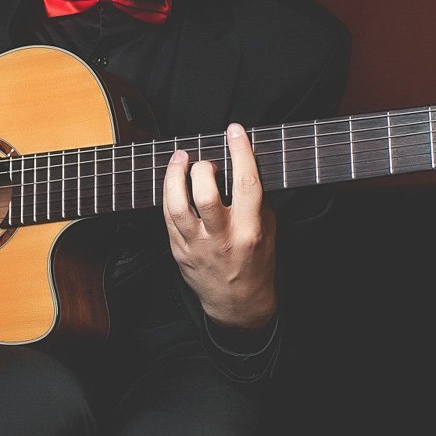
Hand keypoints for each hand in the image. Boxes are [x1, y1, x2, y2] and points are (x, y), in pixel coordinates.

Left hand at [162, 123, 276, 328]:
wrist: (238, 305)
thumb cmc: (256, 265)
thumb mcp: (268, 232)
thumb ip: (255, 201)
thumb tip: (242, 166)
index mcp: (249, 231)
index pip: (245, 185)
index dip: (240, 152)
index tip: (235, 131)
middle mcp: (221, 239)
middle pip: (205, 195)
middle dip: (202, 168)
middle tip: (205, 160)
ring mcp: (196, 246)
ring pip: (177, 206)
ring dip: (174, 176)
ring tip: (180, 159)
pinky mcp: (178, 251)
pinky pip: (167, 217)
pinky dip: (168, 195)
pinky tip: (173, 183)